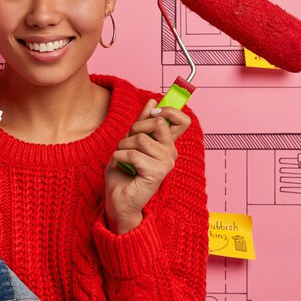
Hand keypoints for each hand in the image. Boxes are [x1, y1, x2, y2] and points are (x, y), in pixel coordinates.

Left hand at [103, 99, 191, 232]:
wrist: (118, 199)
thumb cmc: (123, 172)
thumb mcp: (130, 141)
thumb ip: (142, 123)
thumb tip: (153, 101)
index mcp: (167, 145)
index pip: (182, 120)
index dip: (168, 111)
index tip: (152, 113)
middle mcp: (171, 153)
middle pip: (158, 122)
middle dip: (135, 128)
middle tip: (127, 143)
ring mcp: (166, 163)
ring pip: (141, 139)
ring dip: (123, 146)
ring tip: (121, 157)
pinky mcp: (157, 173)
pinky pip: (133, 154)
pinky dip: (119, 157)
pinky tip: (120, 166)